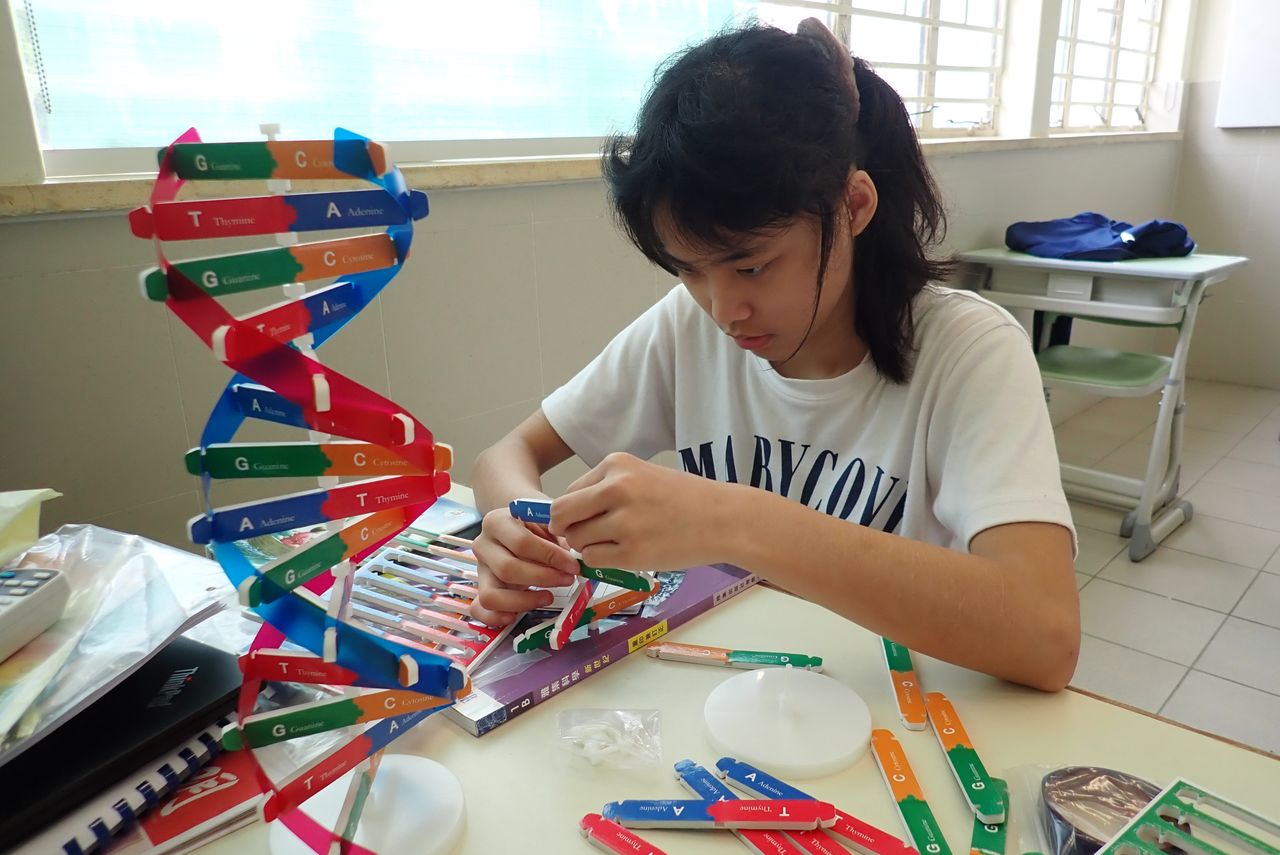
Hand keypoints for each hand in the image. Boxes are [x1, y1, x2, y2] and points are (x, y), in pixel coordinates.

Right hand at [472, 506, 579, 625]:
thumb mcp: (546, 522)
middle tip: (567, 580)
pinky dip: (495, 617)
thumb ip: (557, 537)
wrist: (516, 530)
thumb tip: (573, 560)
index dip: (551, 556)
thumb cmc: (535, 527)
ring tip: (548, 597)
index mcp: (496, 522)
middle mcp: (482, 545)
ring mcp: (480, 570)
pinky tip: (515, 616)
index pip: (522, 543)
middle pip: (507, 569)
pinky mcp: (479, 590)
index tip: (573, 566)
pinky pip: (479, 610)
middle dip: (543, 578)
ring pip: (491, 595)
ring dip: (524, 601)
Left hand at [550, 452, 723, 570]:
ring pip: (577, 540)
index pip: (569, 492)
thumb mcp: (642, 476)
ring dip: (589, 547)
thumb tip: (564, 515)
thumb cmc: (685, 499)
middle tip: (589, 537)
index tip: (589, 520)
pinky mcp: (632, 552)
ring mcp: (624, 522)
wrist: (724, 519)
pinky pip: (594, 560)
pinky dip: (601, 562)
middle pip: (562, 515)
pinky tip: (625, 554)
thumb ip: (605, 490)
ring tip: (617, 543)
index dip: (574, 511)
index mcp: (616, 465)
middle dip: (569, 529)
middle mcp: (616, 488)